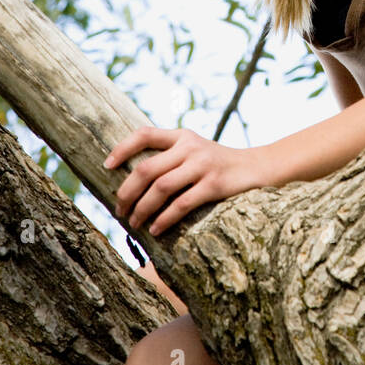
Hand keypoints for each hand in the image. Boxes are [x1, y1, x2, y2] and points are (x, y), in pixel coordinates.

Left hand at [104, 126, 266, 235]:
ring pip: (161, 188)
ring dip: (142, 209)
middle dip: (127, 193)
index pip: (144, 134)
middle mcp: (190, 147)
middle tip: (119, 210)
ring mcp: (203, 165)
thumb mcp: (195, 151)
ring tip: (134, 224)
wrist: (258, 168)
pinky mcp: (214, 185)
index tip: (106, 166)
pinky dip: (165, 219)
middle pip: (146, 169)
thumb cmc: (218, 164)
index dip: (122, 149)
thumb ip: (170, 156)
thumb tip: (132, 181)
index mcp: (181, 136)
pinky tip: (156, 230)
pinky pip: (181, 204)